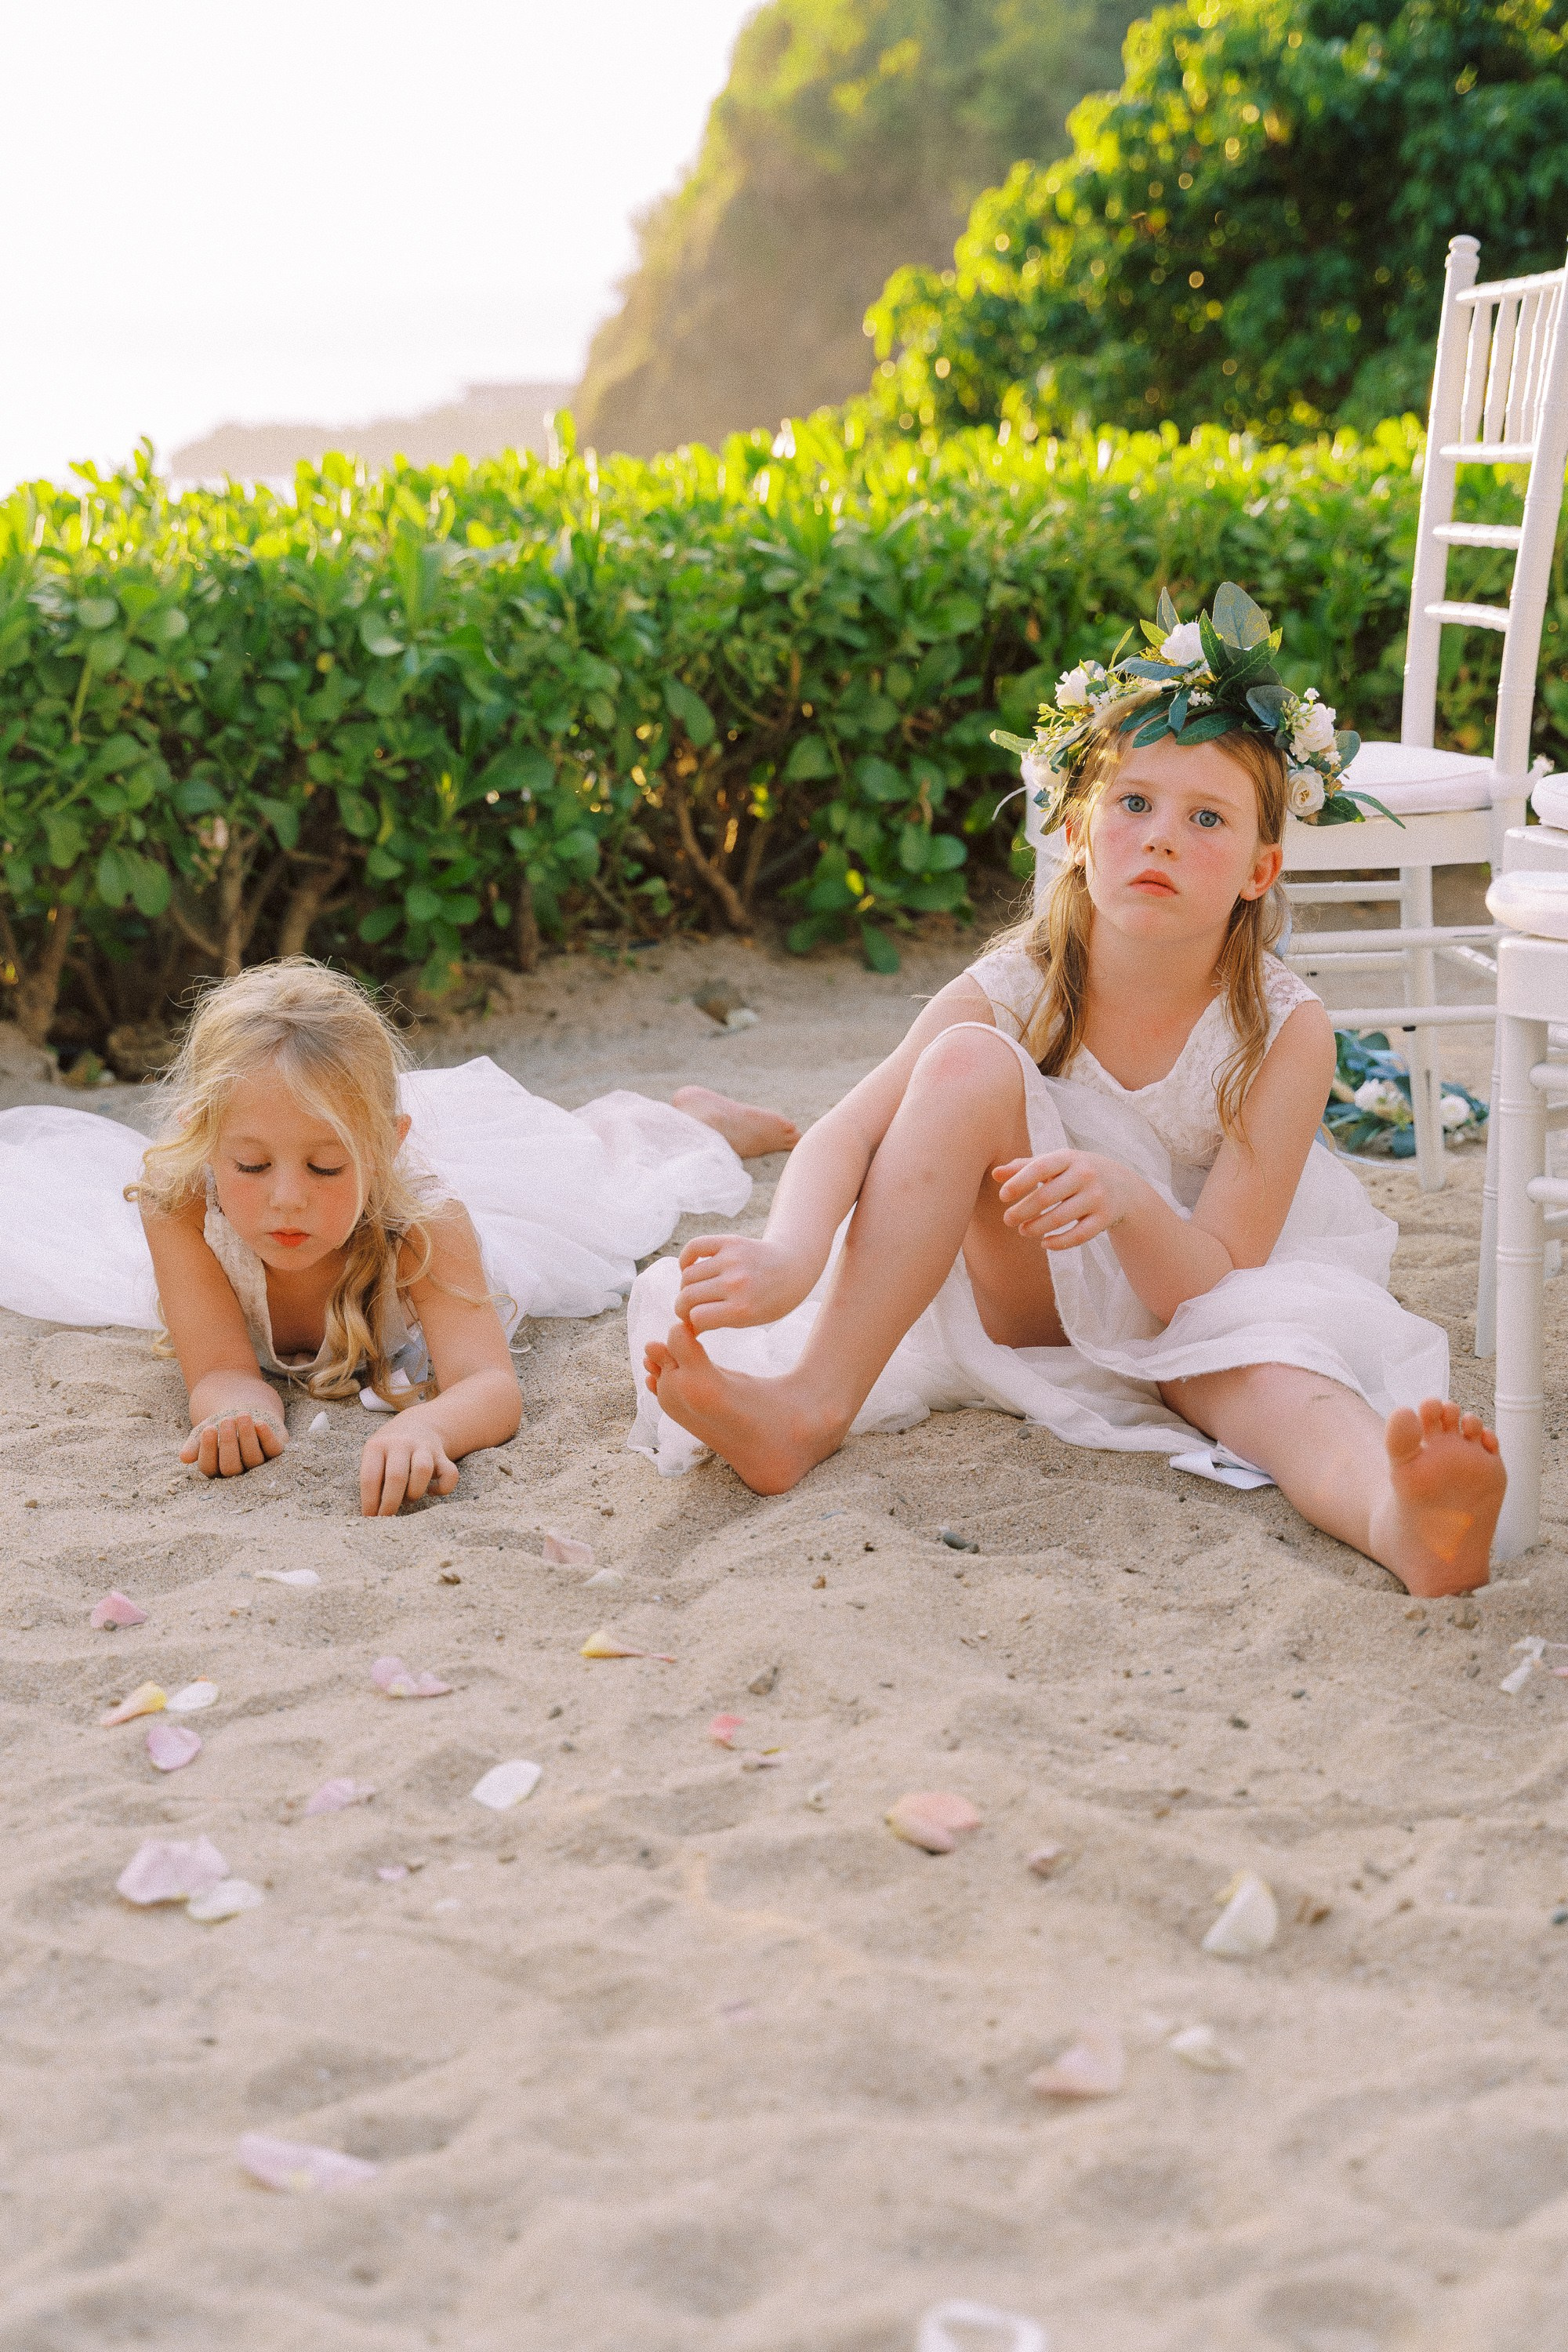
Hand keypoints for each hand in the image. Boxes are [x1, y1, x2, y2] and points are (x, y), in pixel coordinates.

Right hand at [181, 1409, 286, 1479]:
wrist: (244, 1413)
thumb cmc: (220, 1426)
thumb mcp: (204, 1431)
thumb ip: (194, 1444)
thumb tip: (184, 1458)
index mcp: (216, 1469)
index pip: (209, 1467)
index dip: (208, 1450)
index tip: (208, 1428)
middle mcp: (238, 1472)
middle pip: (231, 1467)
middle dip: (228, 1443)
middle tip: (225, 1420)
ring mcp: (259, 1463)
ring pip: (254, 1459)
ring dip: (247, 1437)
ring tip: (241, 1415)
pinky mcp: (275, 1452)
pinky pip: (273, 1450)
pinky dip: (267, 1438)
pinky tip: (260, 1423)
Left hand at [360, 1416, 459, 1516]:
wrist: (417, 1424)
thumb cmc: (389, 1450)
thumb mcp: (374, 1455)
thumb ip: (373, 1477)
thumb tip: (373, 1511)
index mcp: (377, 1445)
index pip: (370, 1477)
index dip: (370, 1501)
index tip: (370, 1517)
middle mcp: (401, 1443)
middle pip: (396, 1476)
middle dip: (391, 1503)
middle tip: (387, 1518)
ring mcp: (423, 1447)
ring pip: (422, 1471)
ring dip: (414, 1492)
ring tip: (408, 1499)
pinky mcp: (442, 1455)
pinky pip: (449, 1474)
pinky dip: (442, 1488)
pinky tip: (431, 1491)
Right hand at [672, 1233, 812, 1330]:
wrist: (794, 1267)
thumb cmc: (771, 1300)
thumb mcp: (749, 1320)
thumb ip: (717, 1322)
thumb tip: (683, 1328)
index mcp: (743, 1308)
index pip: (696, 1317)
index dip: (691, 1322)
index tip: (694, 1323)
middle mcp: (736, 1283)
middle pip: (688, 1297)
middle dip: (682, 1307)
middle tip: (688, 1309)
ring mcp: (732, 1260)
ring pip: (687, 1275)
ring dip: (686, 1286)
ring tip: (696, 1290)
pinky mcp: (730, 1242)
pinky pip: (693, 1247)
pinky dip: (686, 1260)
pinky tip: (689, 1268)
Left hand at [993, 1150, 1133, 1250]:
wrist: (1123, 1185)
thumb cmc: (1076, 1172)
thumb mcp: (1055, 1164)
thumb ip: (1025, 1167)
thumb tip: (995, 1174)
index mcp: (1069, 1157)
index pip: (1040, 1168)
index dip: (1019, 1182)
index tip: (1002, 1196)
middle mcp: (1085, 1175)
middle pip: (1047, 1196)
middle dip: (1023, 1211)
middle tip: (1008, 1220)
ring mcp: (1097, 1197)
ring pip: (1061, 1218)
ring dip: (1037, 1228)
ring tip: (1023, 1230)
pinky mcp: (1105, 1218)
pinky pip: (1079, 1235)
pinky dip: (1059, 1243)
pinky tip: (1044, 1244)